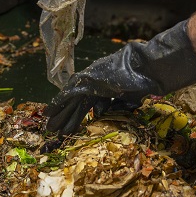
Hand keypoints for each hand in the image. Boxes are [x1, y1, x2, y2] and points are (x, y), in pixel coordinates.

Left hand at [45, 21, 195, 134]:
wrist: (146, 68)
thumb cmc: (143, 83)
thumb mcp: (127, 98)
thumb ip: (113, 104)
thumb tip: (96, 112)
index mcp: (101, 86)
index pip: (84, 102)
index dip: (74, 113)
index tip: (66, 124)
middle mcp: (92, 82)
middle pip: (74, 103)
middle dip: (63, 116)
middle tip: (51, 128)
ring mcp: (89, 80)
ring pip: (70, 101)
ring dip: (59, 115)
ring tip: (49, 127)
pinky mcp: (87, 82)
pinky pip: (70, 95)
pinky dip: (59, 104)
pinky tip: (50, 113)